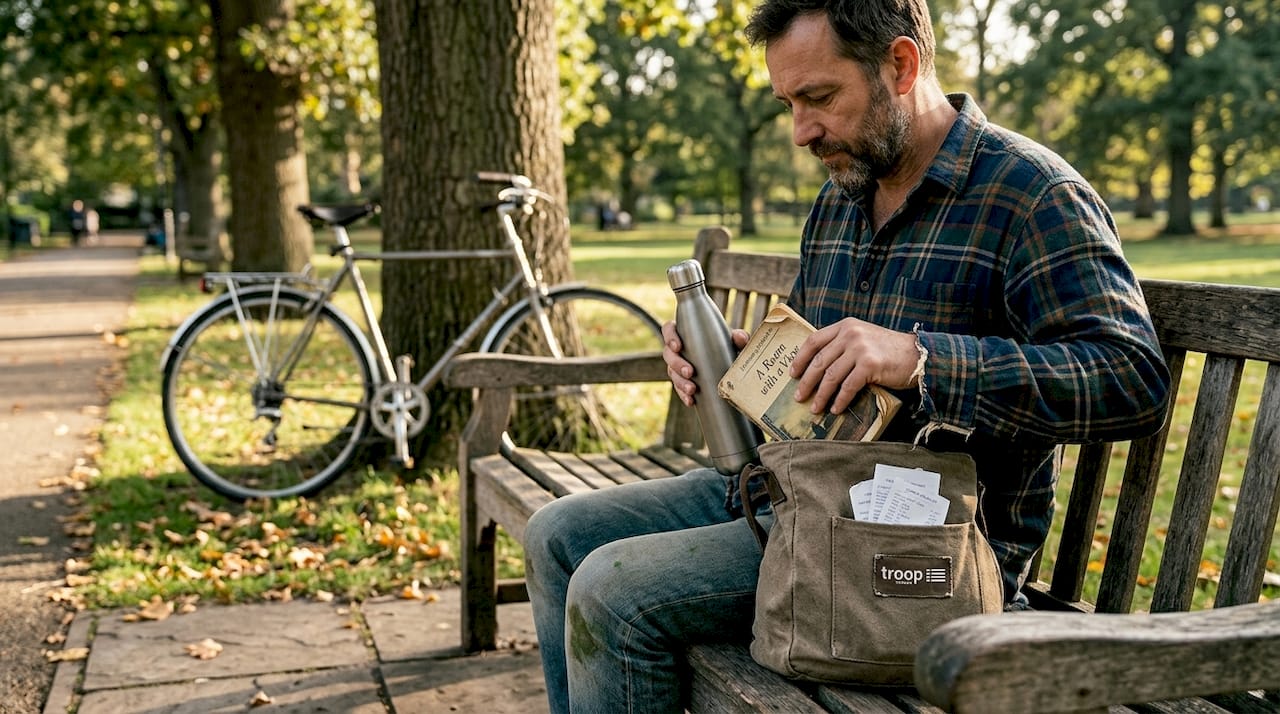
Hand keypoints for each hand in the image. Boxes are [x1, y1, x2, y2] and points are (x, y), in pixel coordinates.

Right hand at [662, 320, 749, 406]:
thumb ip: (738, 337)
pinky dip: (684, 395)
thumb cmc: (727, 346)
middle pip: (668, 354)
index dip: (670, 337)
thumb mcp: (733, 341)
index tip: (678, 346)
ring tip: (692, 389)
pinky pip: (678, 389)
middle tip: (690, 372)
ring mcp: (678, 367)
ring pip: (672, 373)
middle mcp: (679, 350)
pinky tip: (691, 401)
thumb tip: (740, 338)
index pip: (669, 329)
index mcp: (686, 334)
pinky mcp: (682, 382)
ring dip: (680, 382)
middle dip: (676, 364)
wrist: (730, 366)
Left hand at [789, 318, 918, 413]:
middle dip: (806, 381)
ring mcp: (860, 348)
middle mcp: (851, 334)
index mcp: (845, 326)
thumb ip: (843, 345)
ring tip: (815, 408)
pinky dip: (840, 400)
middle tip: (799, 396)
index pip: (813, 340)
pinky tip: (835, 409)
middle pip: (819, 361)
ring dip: (821, 395)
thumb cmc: (888, 351)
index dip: (800, 358)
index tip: (793, 373)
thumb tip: (818, 368)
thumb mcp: (863, 338)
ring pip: (831, 376)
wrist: (917, 354)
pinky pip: (848, 386)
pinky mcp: (870, 364)